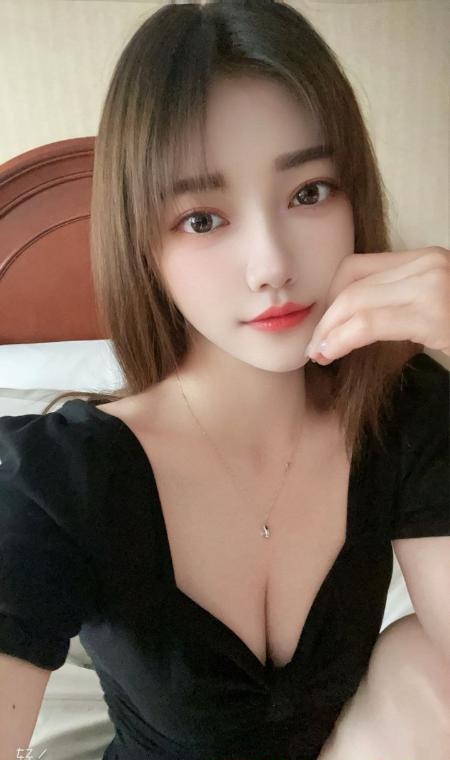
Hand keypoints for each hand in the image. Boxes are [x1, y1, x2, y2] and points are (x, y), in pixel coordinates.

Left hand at [304, 246, 449, 363]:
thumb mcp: (434, 304)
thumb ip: (401, 300)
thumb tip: (356, 319)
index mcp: (424, 259)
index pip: (356, 267)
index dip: (330, 297)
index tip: (324, 324)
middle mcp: (426, 263)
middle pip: (352, 285)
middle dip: (325, 318)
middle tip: (313, 346)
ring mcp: (429, 286)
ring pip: (354, 301)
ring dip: (328, 331)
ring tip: (318, 353)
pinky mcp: (430, 315)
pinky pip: (368, 324)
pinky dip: (341, 339)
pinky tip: (330, 353)